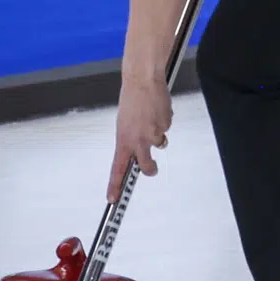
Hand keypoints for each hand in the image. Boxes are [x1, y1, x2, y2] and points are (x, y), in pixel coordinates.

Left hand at [109, 75, 170, 201]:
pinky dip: (163, 121)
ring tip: (152, 118)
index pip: (117, 168)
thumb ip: (130, 138)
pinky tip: (158, 110)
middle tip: (152, 168)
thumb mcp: (124, 123)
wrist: (143, 81)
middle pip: (146, 167)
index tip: (113, 199)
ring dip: (157, 135)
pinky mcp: (166, 125)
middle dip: (150, 169)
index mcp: (123, 140)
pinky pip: (166, 128)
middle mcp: (138, 141)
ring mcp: (154, 134)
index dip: (115, 185)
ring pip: (160, 144)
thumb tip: (139, 147)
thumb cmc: (131, 100)